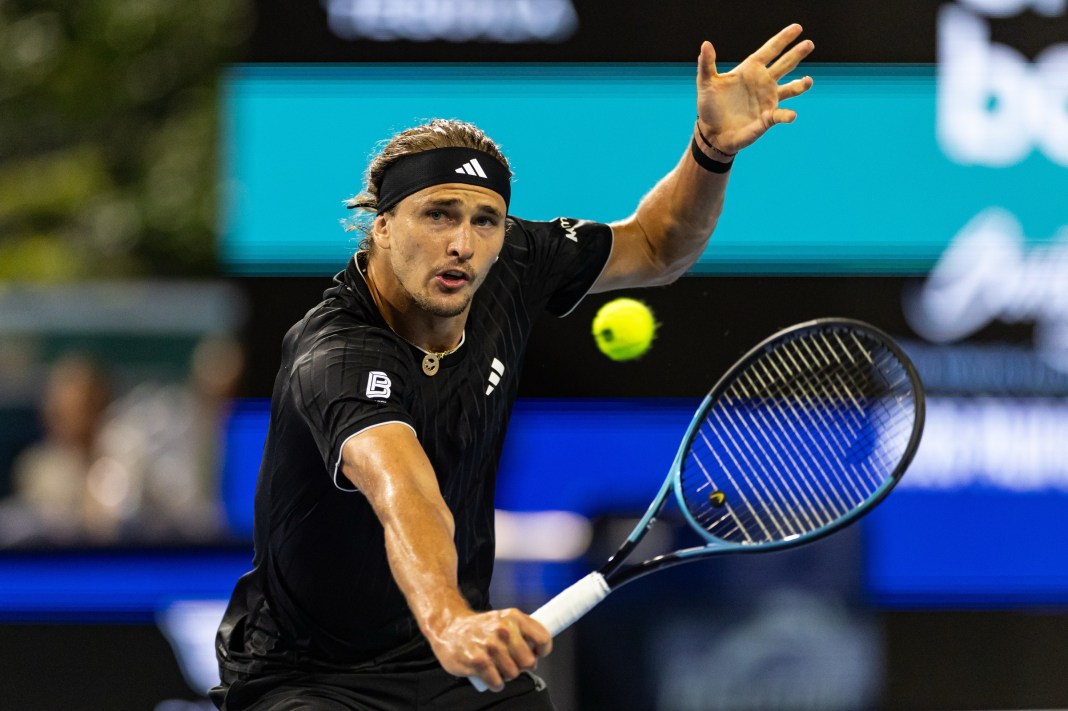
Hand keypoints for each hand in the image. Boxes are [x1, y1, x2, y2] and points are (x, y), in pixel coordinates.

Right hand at [429, 608, 551, 691]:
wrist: (448, 627)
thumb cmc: (480, 627)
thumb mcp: (503, 619)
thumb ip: (521, 630)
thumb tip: (538, 651)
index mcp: (513, 617)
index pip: (543, 638)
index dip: (542, 651)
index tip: (536, 655)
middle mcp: (503, 629)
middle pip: (529, 662)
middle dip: (522, 667)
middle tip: (511, 663)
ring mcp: (490, 645)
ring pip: (513, 674)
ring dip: (506, 675)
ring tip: (496, 667)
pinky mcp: (477, 660)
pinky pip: (497, 682)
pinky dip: (495, 684)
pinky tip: (489, 675)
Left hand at [696, 24, 814, 154]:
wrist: (712, 132)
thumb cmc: (710, 106)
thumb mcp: (705, 83)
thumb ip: (706, 64)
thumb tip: (706, 44)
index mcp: (751, 69)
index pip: (770, 50)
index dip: (783, 39)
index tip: (798, 28)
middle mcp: (763, 82)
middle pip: (784, 65)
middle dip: (796, 54)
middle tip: (809, 44)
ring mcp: (768, 100)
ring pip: (790, 89)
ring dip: (800, 85)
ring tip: (808, 81)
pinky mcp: (768, 118)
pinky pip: (781, 115)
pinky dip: (786, 115)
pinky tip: (791, 115)